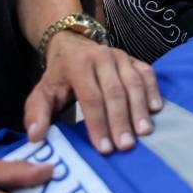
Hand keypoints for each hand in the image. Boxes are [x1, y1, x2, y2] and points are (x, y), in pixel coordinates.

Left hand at [25, 33, 161, 154]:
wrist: (72, 43)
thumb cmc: (59, 76)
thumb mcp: (42, 92)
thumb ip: (37, 114)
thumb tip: (36, 136)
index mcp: (78, 65)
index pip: (90, 97)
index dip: (97, 123)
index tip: (103, 148)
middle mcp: (102, 57)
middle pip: (114, 92)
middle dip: (121, 121)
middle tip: (126, 146)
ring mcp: (121, 56)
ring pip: (133, 83)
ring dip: (139, 109)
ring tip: (144, 133)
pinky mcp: (134, 59)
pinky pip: (147, 73)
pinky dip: (153, 91)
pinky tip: (156, 109)